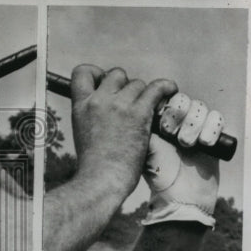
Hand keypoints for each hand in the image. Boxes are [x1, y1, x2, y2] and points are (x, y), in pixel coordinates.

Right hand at [69, 65, 177, 198]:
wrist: (102, 179)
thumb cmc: (94, 164)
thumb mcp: (82, 131)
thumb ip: (91, 114)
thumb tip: (104, 108)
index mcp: (80, 105)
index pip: (82, 71)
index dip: (97, 73)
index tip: (105, 83)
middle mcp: (98, 100)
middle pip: (116, 74)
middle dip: (125, 85)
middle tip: (131, 102)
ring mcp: (119, 105)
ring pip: (137, 84)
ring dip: (144, 94)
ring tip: (149, 107)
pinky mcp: (139, 113)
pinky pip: (156, 88)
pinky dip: (165, 87)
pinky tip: (170, 90)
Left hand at [143, 93, 222, 225]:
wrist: (181, 197)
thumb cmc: (159, 174)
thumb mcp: (146, 148)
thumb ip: (145, 126)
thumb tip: (145, 105)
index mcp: (159, 120)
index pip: (164, 97)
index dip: (164, 106)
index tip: (160, 124)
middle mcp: (179, 121)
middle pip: (183, 99)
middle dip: (178, 113)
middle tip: (171, 133)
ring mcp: (197, 127)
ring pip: (200, 107)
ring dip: (193, 123)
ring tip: (186, 143)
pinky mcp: (214, 136)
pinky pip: (218, 118)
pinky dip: (212, 128)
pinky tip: (204, 144)